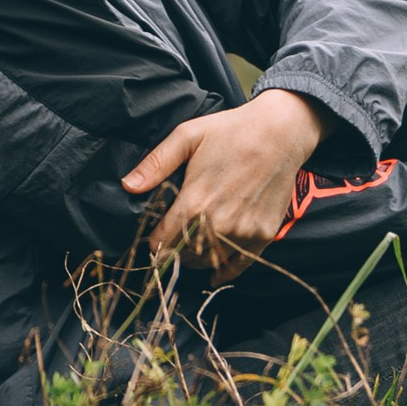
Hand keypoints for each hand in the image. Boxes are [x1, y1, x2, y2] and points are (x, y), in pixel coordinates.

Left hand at [122, 89, 330, 281]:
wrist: (279, 133)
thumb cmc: (229, 131)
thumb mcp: (186, 136)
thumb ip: (156, 164)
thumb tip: (127, 186)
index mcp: (194, 202)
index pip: (163, 242)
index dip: (154, 243)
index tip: (152, 240)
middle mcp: (218, 224)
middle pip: (184, 255)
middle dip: (173, 252)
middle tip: (170, 244)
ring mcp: (243, 232)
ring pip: (209, 261)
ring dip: (196, 259)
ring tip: (189, 250)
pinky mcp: (263, 234)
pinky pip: (240, 265)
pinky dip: (225, 272)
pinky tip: (215, 274)